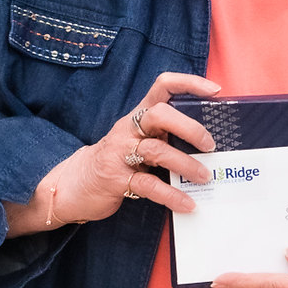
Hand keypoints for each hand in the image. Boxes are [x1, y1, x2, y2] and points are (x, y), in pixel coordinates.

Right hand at [4, 72, 220, 233]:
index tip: (215, 90)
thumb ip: (164, 134)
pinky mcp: (116, 180)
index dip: (188, 83)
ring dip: (186, 165)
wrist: (72, 185)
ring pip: (157, 151)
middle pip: (160, 115)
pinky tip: (187, 204)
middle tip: (210, 145)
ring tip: (205, 177)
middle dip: (189, 127)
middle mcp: (128, 130)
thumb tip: (209, 140)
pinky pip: (148, 185)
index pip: (162, 86)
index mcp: (138, 116)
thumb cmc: (116, 160)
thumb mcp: (137, 140)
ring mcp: (120, 153)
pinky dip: (171, 196)